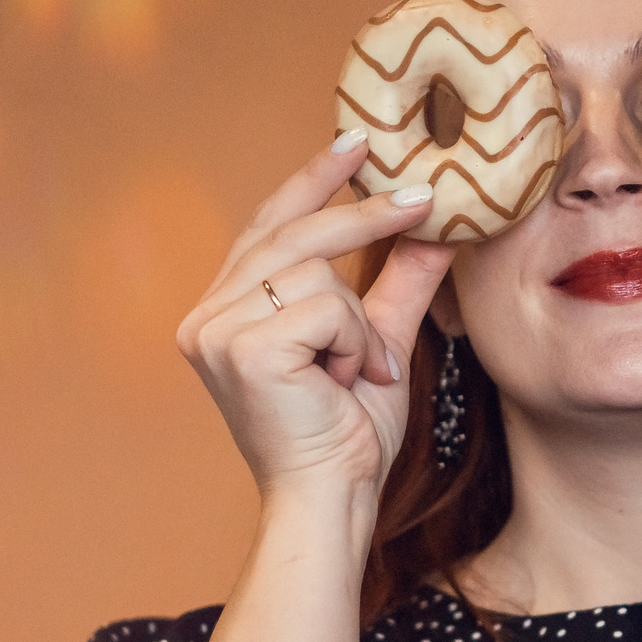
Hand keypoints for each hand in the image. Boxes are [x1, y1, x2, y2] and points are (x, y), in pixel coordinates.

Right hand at [176, 137, 454, 506]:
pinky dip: (354, 343)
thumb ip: (397, 285)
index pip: (268, 226)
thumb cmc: (344, 437)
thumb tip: (435, 228)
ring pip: (314, 271)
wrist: (331, 500)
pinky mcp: (239, 346)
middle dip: (362, 215)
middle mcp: (207, 316)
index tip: (357, 141)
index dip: (311, 181)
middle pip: (290, 234)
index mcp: (225, 312)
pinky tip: (346, 383)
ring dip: (358, 324)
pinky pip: (324, 307)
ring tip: (361, 373)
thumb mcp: (378, 344)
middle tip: (423, 197)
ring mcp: (215, 330)